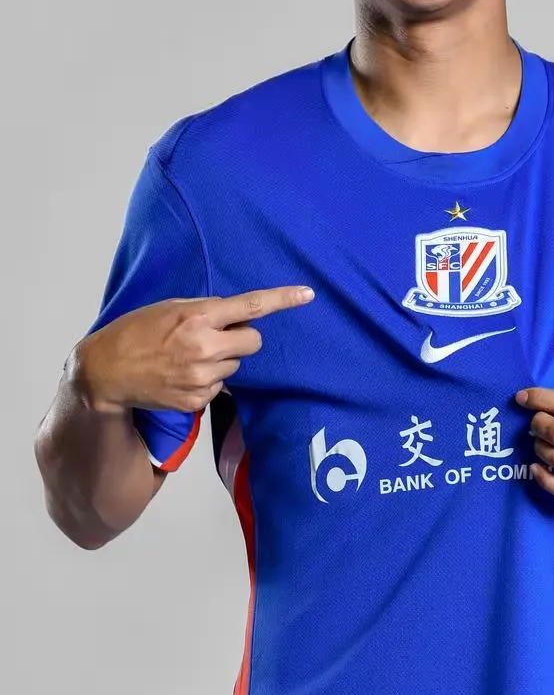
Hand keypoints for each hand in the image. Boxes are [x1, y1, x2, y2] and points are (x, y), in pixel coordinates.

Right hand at [68, 286, 314, 414]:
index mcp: (197, 317)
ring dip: (221, 360)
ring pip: (236, 366)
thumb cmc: (136, 332)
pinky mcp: (197, 400)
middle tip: (213, 337)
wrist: (106, 371)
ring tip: (187, 357)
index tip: (307, 295)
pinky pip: (220, 387)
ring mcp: (201, 377)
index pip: (250, 307)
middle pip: (253, 342)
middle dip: (240, 338)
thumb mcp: (170, 307)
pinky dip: (208, 381)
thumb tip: (238, 315)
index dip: (282, 299)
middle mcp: (204, 348)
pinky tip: (181, 375)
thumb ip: (206, 309)